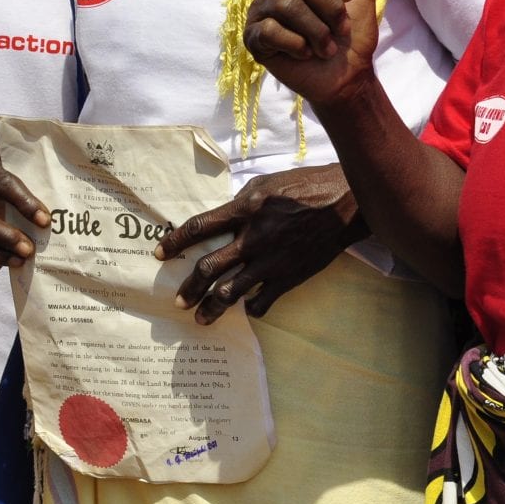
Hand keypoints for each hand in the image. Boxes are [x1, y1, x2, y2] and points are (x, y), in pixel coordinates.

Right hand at [0, 143, 49, 274]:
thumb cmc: (12, 162)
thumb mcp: (20, 155)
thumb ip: (35, 167)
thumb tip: (58, 202)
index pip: (0, 182)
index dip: (23, 203)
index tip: (45, 221)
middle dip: (4, 238)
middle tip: (29, 250)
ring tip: (20, 260)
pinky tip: (7, 260)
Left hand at [158, 164, 362, 322]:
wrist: (344, 203)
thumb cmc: (303, 187)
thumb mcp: (264, 184)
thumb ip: (239, 203)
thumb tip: (220, 219)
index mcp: (244, 209)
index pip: (200, 227)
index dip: (176, 241)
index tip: (160, 253)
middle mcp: (253, 237)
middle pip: (210, 267)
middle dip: (190, 287)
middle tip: (178, 300)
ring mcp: (272, 260)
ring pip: (233, 291)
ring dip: (213, 307)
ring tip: (201, 319)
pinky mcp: (290, 276)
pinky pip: (264, 300)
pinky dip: (252, 307)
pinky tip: (245, 310)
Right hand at [243, 0, 379, 106]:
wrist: (345, 75)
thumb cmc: (349, 29)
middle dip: (329, 6)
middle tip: (338, 26)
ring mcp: (260, 9)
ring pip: (287, 5)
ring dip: (318, 31)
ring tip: (326, 45)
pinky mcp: (253, 37)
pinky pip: (271, 31)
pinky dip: (298, 46)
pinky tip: (304, 53)